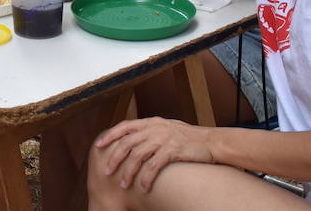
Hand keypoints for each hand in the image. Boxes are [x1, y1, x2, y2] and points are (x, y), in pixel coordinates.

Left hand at [94, 117, 213, 191]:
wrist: (212, 142)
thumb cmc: (190, 138)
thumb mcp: (168, 128)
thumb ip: (152, 131)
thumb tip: (136, 137)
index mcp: (152, 122)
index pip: (125, 126)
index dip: (110, 135)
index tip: (98, 145)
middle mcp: (155, 128)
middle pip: (127, 142)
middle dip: (114, 158)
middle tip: (107, 171)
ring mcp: (163, 139)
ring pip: (137, 156)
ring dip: (128, 172)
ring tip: (123, 184)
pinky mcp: (172, 150)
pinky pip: (153, 166)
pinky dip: (146, 178)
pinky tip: (143, 188)